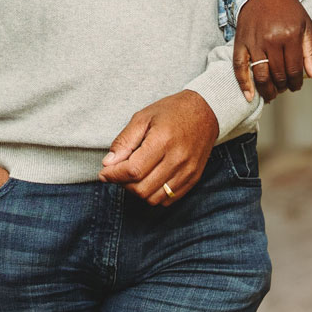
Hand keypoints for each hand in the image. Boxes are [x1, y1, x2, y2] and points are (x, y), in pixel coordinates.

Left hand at [100, 90, 220, 205]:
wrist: (206, 111)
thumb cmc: (172, 112)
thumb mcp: (143, 117)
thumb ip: (124, 141)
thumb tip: (108, 164)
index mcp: (163, 140)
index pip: (133, 170)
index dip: (113, 175)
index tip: (104, 172)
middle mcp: (177, 159)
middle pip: (141, 188)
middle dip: (123, 184)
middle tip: (119, 172)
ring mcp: (187, 171)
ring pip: (153, 198)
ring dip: (138, 191)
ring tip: (135, 176)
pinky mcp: (193, 178)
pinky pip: (168, 199)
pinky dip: (154, 195)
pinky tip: (150, 180)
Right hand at [235, 0, 311, 101]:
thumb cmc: (288, 10)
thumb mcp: (306, 27)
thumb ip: (311, 53)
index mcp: (290, 35)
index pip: (294, 70)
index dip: (296, 83)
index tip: (296, 86)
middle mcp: (271, 40)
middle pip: (278, 75)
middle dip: (283, 87)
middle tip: (284, 88)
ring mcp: (254, 42)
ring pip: (261, 75)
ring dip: (267, 90)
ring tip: (271, 95)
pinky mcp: (240, 42)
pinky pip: (239, 67)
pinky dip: (244, 84)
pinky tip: (249, 96)